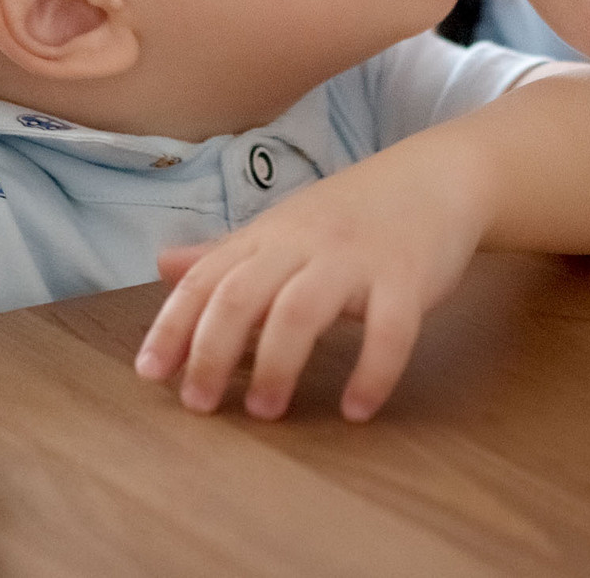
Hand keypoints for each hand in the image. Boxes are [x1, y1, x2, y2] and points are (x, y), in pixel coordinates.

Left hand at [136, 158, 481, 422]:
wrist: (439, 177)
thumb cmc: (355, 213)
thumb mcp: (286, 227)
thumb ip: (228, 254)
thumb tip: (163, 266)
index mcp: (270, 235)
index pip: (208, 279)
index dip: (173, 325)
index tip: (149, 374)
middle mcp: (306, 243)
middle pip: (243, 294)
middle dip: (213, 351)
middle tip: (199, 405)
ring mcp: (357, 259)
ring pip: (303, 309)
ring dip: (278, 364)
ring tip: (265, 413)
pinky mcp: (409, 278)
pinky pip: (390, 329)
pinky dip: (372, 372)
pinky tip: (357, 410)